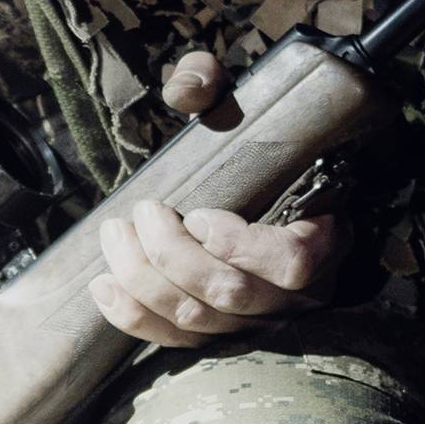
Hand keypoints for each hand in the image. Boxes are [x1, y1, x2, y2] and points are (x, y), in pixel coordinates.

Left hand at [88, 47, 346, 349]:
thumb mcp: (243, 103)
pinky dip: (135, 318)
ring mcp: (257, 318)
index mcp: (320, 234)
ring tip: (115, 236)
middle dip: (172, 256)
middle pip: (231, 293)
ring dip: (144, 280)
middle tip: (144, 213)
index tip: (198, 215)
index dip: (241, 246)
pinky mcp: (220, 333)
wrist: (267, 186)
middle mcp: (293, 289)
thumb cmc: (257, 146)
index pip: (291, 262)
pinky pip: (178, 340)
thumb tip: (188, 86)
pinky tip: (104, 285)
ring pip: (200, 319)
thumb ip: (214, 83)